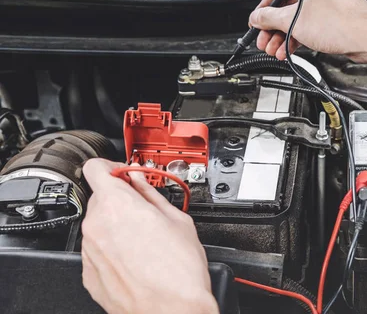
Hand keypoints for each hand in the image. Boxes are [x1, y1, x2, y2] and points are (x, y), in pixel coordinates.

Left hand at [81, 158, 217, 313]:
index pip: (95, 167)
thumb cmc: (179, 272)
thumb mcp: (178, 220)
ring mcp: (90, 252)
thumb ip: (151, 194)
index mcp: (117, 204)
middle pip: (100, 197)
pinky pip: (98, 250)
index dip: (112, 167)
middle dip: (121, 198)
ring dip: (117, 224)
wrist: (171, 312)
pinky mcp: (89, 274)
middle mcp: (96, 225)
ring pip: (99, 224)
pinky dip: (113, 248)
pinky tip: (137, 257)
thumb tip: (142, 182)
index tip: (126, 174)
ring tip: (145, 238)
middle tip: (144, 207)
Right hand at [249, 0, 366, 60]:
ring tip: (275, 50)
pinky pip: (310, 23)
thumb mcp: (293, 20)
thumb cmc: (339, 21)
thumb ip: (269, 18)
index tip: (256, 22)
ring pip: (299, 17)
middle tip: (264, 41)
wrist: (366, 36)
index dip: (263, 10)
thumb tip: (257, 18)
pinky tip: (289, 49)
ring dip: (285, 35)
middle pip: (288, 5)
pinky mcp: (335, 14)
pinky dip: (299, 36)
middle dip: (274, 28)